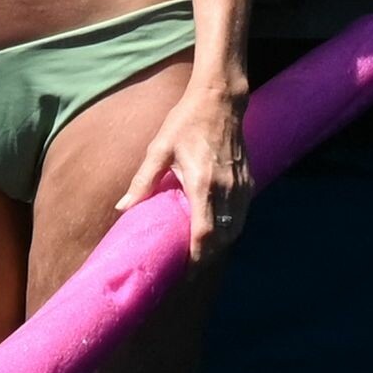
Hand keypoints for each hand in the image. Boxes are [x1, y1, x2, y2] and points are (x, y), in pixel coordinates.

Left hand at [114, 85, 250, 264]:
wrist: (220, 100)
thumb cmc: (186, 122)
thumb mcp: (159, 148)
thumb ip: (143, 180)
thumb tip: (123, 207)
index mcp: (204, 183)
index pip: (205, 232)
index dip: (197, 257)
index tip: (184, 272)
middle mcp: (227, 188)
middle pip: (223, 237)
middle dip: (207, 257)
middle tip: (187, 268)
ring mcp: (241, 186)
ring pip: (235, 229)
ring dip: (220, 245)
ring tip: (199, 254)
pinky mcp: (248, 181)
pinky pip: (241, 215)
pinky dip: (230, 229)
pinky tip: (215, 231)